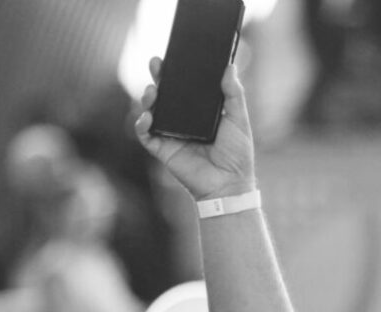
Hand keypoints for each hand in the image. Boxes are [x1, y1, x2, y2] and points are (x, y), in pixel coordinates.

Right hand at [132, 58, 258, 200]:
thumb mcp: (239, 120)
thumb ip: (234, 94)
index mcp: (199, 111)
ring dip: (147, 98)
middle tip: (156, 63)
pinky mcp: (162, 149)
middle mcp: (182, 120)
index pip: (184, 86)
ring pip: (152, 111)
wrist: (229, 185)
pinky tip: (146, 117)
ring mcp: (170, 134)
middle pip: (165, 94)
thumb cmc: (237, 155)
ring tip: (152, 91)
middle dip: (158, 78)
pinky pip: (145, 134)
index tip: (172, 56)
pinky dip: (142, 124)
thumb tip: (230, 66)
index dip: (176, 71)